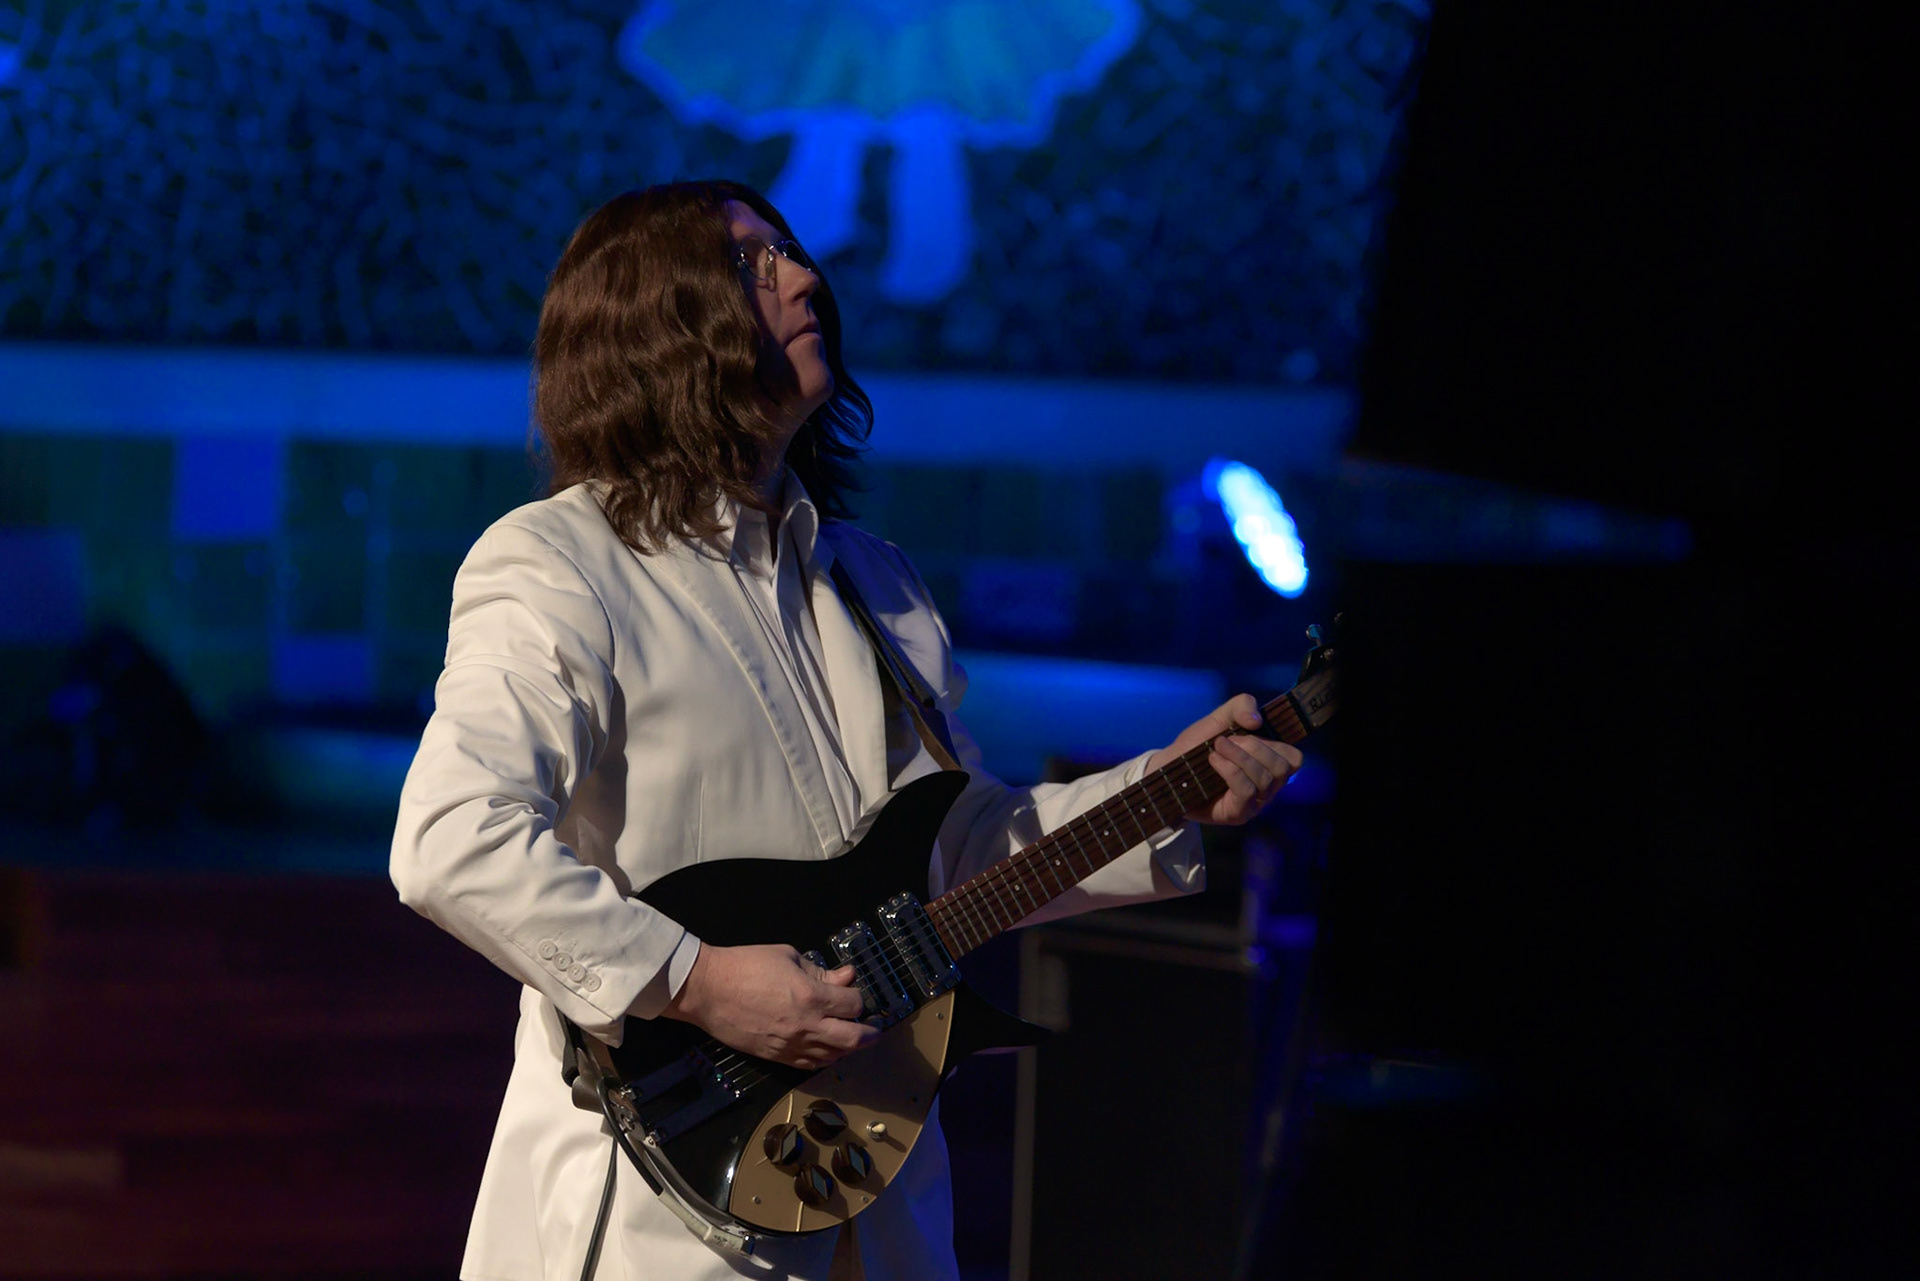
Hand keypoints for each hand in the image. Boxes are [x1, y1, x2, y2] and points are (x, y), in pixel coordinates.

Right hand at [661, 943, 879, 1069]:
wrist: (707, 989)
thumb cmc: (746, 964)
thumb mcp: (788, 956)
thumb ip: (821, 971)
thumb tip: (846, 976)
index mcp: (812, 997)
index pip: (853, 1005)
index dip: (857, 997)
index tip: (851, 991)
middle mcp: (807, 1026)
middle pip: (853, 1039)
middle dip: (868, 1034)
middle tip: (874, 1030)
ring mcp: (790, 1045)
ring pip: (832, 1057)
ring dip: (847, 1049)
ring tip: (851, 1040)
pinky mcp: (775, 1056)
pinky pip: (808, 1065)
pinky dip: (823, 1059)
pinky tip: (826, 1052)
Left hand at [1147, 694, 1303, 825]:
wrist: (1168, 768)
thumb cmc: (1197, 746)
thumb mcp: (1219, 718)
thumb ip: (1241, 706)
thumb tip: (1258, 721)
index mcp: (1269, 763)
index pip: (1294, 758)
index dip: (1276, 744)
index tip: (1249, 731)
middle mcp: (1267, 786)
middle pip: (1282, 768)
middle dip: (1254, 748)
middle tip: (1225, 740)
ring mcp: (1254, 802)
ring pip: (1264, 779)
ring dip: (1239, 758)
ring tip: (1216, 749)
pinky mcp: (1238, 813)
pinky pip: (1246, 792)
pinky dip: (1231, 770)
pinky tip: (1214, 760)